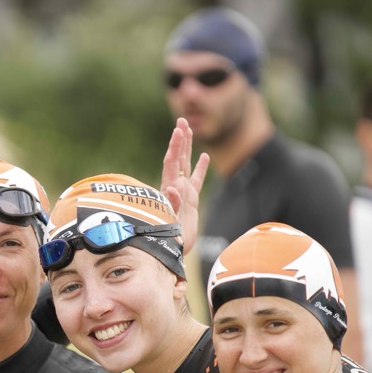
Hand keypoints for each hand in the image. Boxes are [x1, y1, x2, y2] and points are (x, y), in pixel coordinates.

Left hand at [159, 117, 208, 255]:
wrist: (171, 251)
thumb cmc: (168, 239)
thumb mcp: (169, 223)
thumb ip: (172, 205)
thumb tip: (173, 188)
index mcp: (170, 190)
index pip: (171, 163)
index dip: (175, 146)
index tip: (178, 130)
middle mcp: (175, 188)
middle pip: (178, 159)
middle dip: (180, 140)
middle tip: (182, 121)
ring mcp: (183, 193)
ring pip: (186, 165)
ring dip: (187, 148)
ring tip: (188, 130)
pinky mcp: (191, 201)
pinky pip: (197, 180)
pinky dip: (200, 168)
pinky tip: (204, 156)